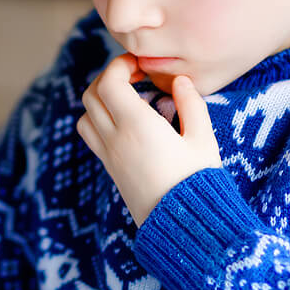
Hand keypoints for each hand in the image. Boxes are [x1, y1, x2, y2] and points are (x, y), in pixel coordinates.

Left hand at [77, 55, 221, 225]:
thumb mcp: (203, 139)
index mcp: (137, 125)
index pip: (109, 82)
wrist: (183, 225)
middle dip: (108, 78)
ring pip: (85, 116)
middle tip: (135, 76)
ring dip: (99, 100)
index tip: (140, 64)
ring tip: (127, 99)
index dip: (120, 65)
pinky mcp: (111, 170)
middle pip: (91, 95)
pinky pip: (91, 137)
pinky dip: (99, 121)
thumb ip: (191, 104)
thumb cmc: (197, 181)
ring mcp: (109, 156)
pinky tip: (126, 124)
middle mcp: (115, 138)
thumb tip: (180, 80)